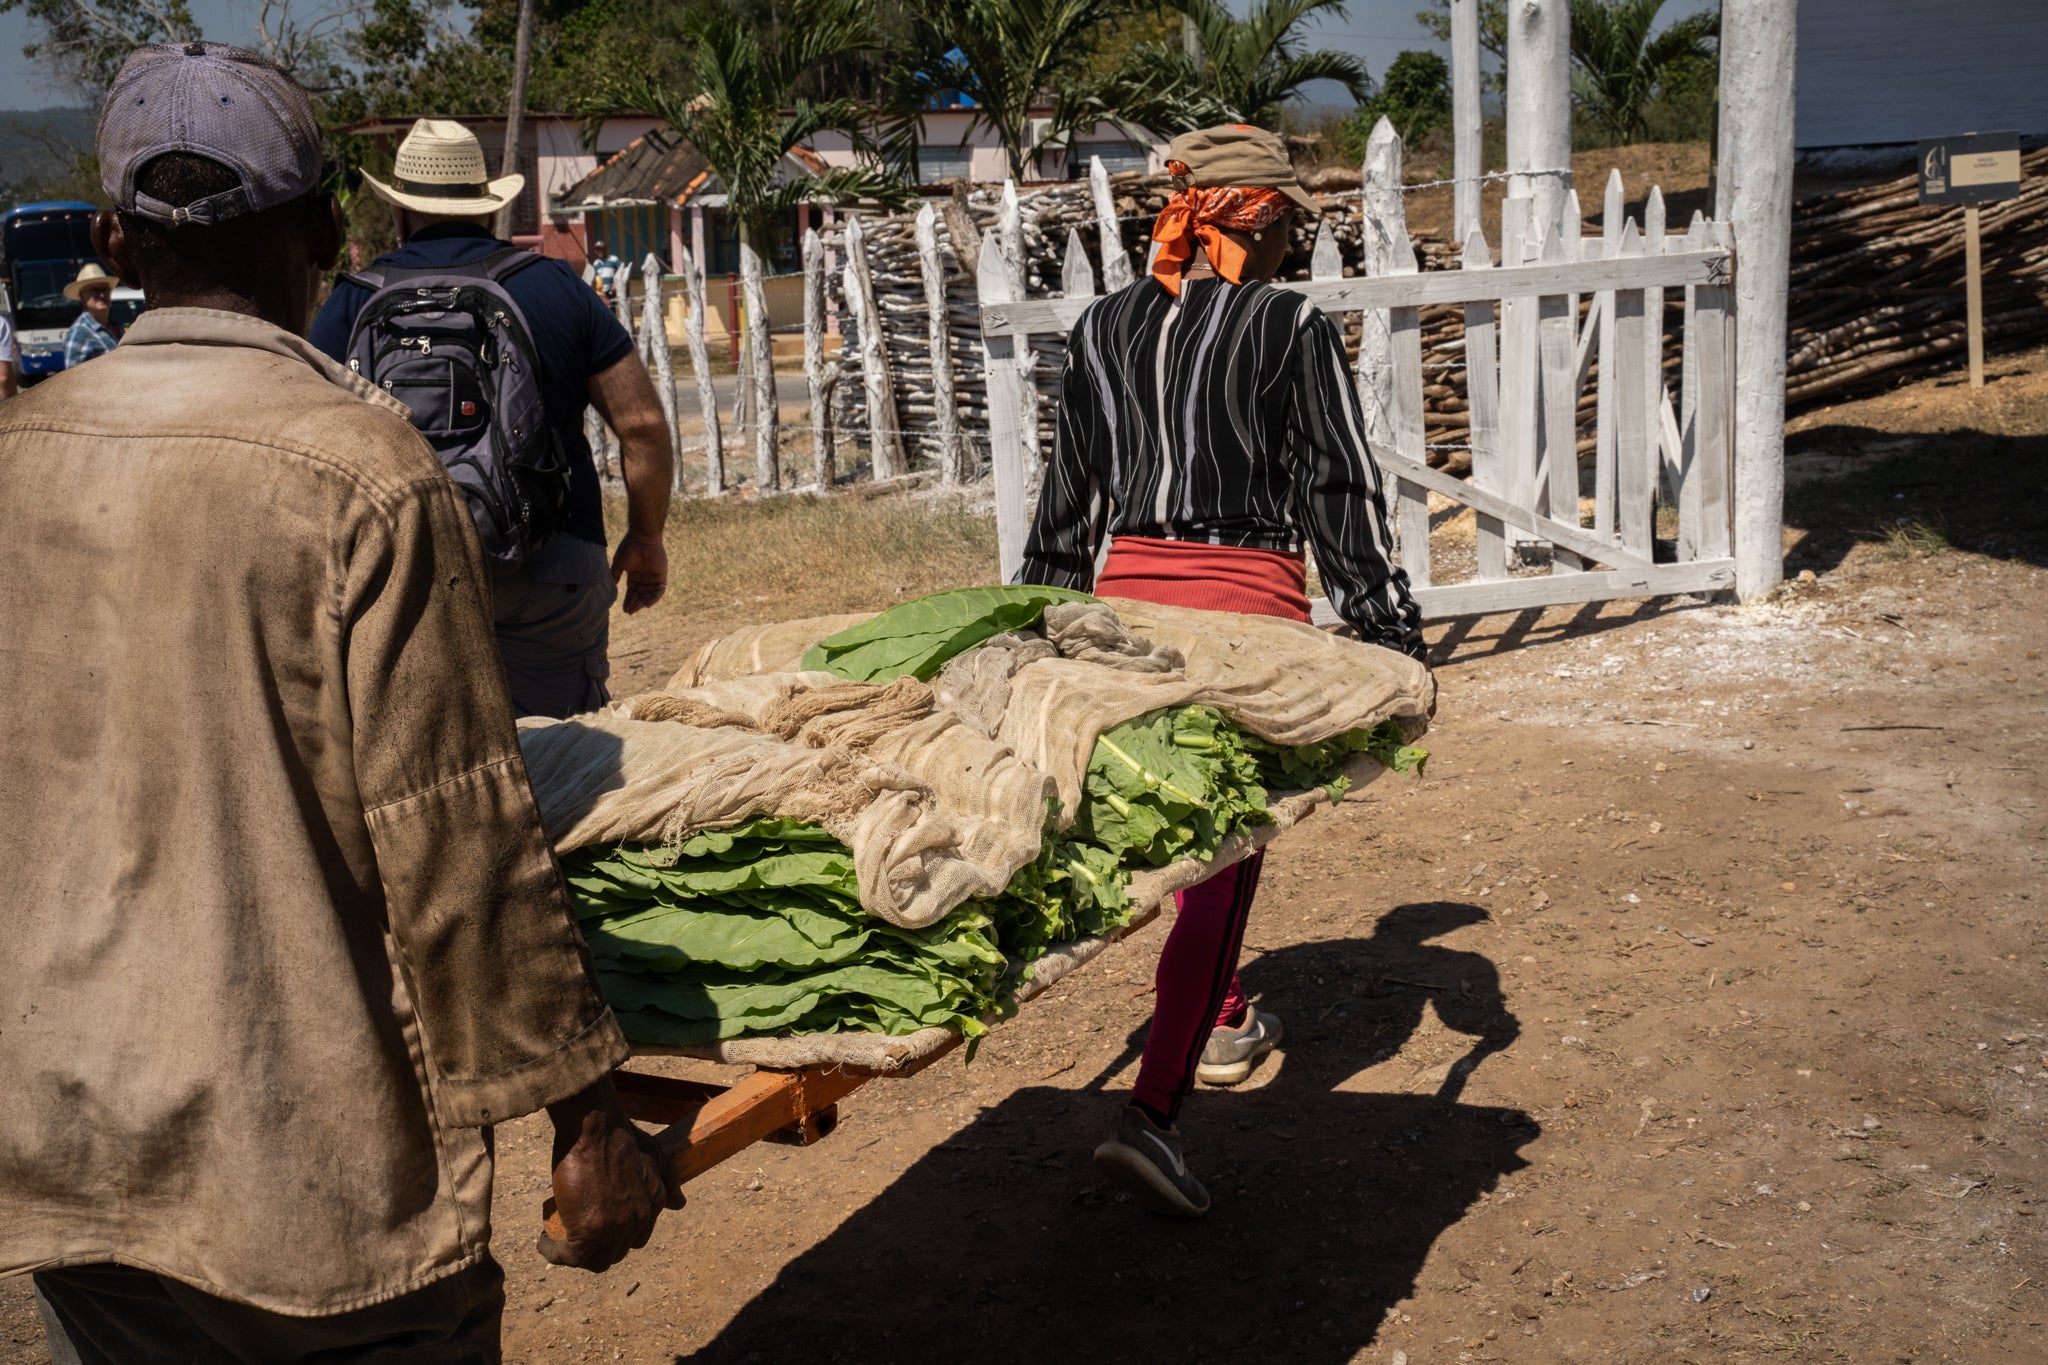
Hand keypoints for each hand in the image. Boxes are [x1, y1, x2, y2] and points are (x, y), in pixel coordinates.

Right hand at [537, 1081, 681, 1271]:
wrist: (596, 1127)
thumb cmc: (619, 1135)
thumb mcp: (655, 1156)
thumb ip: (669, 1181)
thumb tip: (680, 1203)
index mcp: (655, 1202)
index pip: (637, 1237)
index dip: (616, 1236)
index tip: (597, 1226)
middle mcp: (640, 1218)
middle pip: (616, 1251)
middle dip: (596, 1247)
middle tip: (574, 1233)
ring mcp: (616, 1227)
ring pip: (595, 1260)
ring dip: (575, 1255)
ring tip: (558, 1240)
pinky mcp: (590, 1230)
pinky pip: (570, 1257)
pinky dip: (555, 1253)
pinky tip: (544, 1241)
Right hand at [610, 533, 667, 613]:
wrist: (642, 538)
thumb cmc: (629, 548)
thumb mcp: (619, 563)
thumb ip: (616, 575)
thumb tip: (611, 586)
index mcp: (634, 575)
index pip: (631, 591)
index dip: (628, 600)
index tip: (625, 609)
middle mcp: (643, 577)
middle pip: (640, 595)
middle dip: (635, 603)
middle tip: (630, 611)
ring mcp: (652, 577)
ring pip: (649, 594)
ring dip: (643, 602)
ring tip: (637, 609)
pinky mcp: (661, 576)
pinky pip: (659, 590)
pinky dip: (654, 598)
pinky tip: (647, 604)